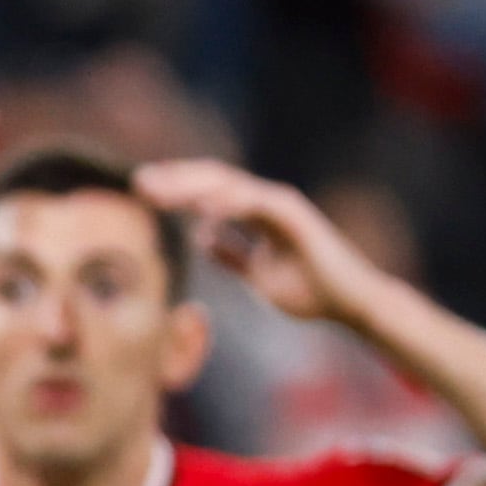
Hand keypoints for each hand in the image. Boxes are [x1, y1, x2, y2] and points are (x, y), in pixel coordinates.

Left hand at [137, 157, 375, 325]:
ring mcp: (281, 206)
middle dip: (174, 179)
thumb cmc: (309, 291)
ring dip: (192, 186)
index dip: (175, 189)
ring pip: (230, 186)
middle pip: (214, 181)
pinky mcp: (296, 217)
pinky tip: (200, 208)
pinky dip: (229, 203)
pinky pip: (257, 204)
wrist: (348, 305)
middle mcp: (266, 204)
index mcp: (255, 214)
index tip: (140, 191)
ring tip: (159, 189)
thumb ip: (230, 254)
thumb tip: (201, 237)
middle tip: (137, 182)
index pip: (209, 192)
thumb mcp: (255, 275)